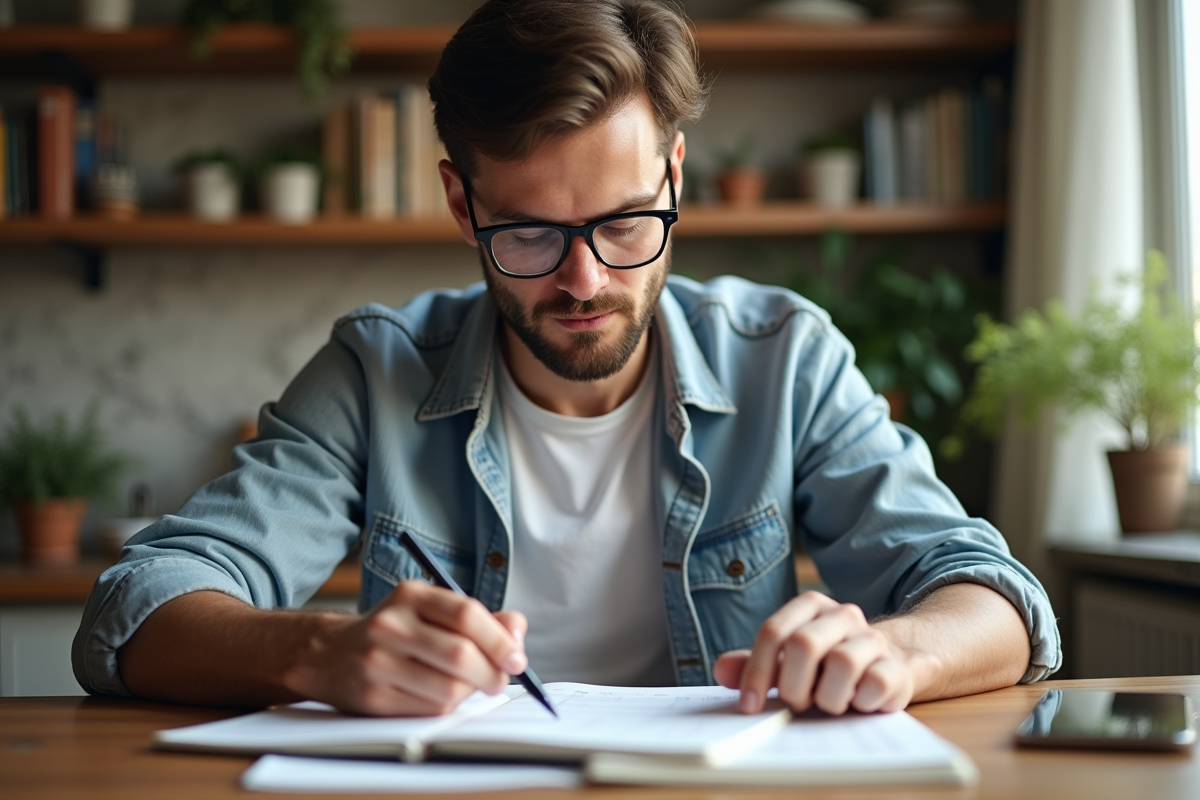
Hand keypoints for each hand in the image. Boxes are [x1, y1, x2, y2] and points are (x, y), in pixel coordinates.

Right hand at [283, 580, 527, 716]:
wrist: (330, 654)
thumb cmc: (397, 632)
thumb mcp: (432, 610)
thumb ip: (479, 618)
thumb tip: (516, 633)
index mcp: (411, 595)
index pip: (466, 614)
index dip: (499, 640)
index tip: (517, 658)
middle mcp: (391, 625)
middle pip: (460, 656)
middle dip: (491, 673)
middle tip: (500, 679)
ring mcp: (378, 663)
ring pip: (449, 689)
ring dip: (469, 693)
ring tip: (466, 686)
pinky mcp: (374, 697)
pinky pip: (429, 710)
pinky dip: (446, 707)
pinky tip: (439, 695)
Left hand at [713, 591, 915, 715]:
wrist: (884, 668)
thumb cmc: (824, 667)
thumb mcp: (786, 663)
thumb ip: (752, 665)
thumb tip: (720, 671)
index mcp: (810, 606)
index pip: (773, 632)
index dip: (756, 672)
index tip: (748, 706)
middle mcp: (842, 615)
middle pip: (804, 644)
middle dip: (792, 685)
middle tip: (794, 704)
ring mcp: (872, 638)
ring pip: (842, 663)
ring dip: (827, 697)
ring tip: (828, 704)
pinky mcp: (895, 666)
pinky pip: (874, 684)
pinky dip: (859, 702)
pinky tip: (856, 703)